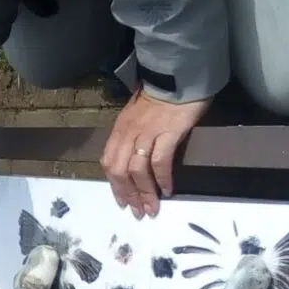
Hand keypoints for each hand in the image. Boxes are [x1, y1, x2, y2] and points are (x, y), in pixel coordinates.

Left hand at [100, 89, 211, 218]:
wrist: (179, 76)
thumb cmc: (160, 97)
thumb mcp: (137, 116)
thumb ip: (132, 135)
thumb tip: (133, 161)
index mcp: (120, 130)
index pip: (109, 162)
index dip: (114, 185)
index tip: (123, 202)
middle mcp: (129, 133)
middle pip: (121, 171)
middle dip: (129, 195)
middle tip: (138, 212)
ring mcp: (147, 133)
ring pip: (138, 170)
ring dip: (144, 193)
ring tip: (152, 208)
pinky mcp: (167, 133)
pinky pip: (160, 162)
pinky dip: (162, 179)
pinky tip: (167, 190)